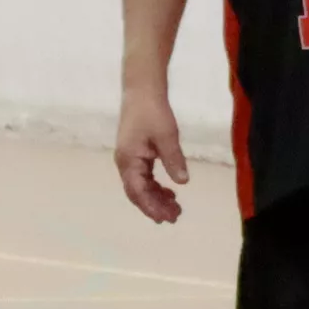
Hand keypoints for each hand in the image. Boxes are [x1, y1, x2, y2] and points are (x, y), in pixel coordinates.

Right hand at [114, 85, 189, 223]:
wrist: (142, 91)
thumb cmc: (153, 112)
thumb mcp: (167, 136)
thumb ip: (174, 160)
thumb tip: (183, 182)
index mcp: (128, 160)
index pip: (137, 191)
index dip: (151, 207)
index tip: (166, 218)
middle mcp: (125, 163)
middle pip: (137, 192)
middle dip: (154, 206)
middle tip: (175, 217)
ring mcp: (129, 159)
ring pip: (141, 186)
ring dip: (156, 198)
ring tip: (175, 207)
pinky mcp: (136, 154)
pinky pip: (144, 177)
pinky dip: (155, 186)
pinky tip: (169, 191)